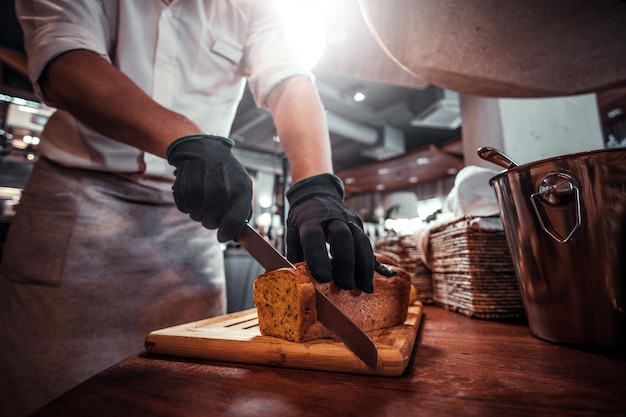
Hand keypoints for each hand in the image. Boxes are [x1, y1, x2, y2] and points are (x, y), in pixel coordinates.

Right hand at [166, 134, 251, 241]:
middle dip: (211, 219)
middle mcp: (222, 191)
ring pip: (196, 217)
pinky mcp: (185, 188)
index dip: (227, 233)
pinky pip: (184, 208)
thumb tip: (239, 231)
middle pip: (211, 223)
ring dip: (198, 211)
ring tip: (203, 194)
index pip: (234, 223)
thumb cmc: (225, 170)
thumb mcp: (243, 184)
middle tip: (211, 205)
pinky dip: (186, 203)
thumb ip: (243, 208)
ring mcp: (203, 189)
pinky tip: (193, 190)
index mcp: (240, 190)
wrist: (203, 149)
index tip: (222, 236)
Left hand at [286, 173, 393, 292]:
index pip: (314, 237)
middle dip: (346, 264)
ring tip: (364, 289)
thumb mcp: (292, 233)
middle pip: (343, 238)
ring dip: (364, 266)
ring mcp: (348, 220)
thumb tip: (296, 282)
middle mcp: (331, 218)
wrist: (316, 193)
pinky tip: (369, 280)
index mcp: (309, 220)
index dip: (319, 258)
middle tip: (345, 286)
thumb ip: (295, 256)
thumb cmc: (301, 219)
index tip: (324, 279)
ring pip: (361, 241)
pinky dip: (370, 264)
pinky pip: (367, 244)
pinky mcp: (359, 224)